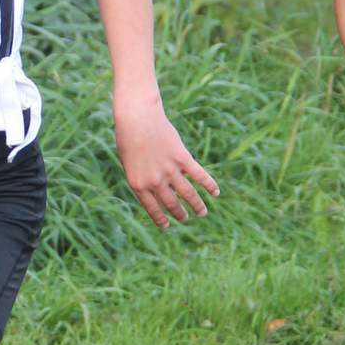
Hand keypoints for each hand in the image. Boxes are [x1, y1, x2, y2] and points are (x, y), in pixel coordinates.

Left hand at [114, 102, 218, 229]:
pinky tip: (216, 192)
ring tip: (202, 213)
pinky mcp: (182, 158)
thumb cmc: (129, 138)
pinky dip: (209, 185)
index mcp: (138, 184)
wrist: (137, 118)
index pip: (152, 208)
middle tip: (185, 219)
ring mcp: (169, 170)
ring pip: (187, 193)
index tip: (167, 225)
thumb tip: (166, 186)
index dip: (160, 218)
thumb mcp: (131, 162)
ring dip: (197, 205)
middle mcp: (155, 181)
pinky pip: (199, 175)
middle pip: (171, 203)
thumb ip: (146, 176)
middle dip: (180, 213)